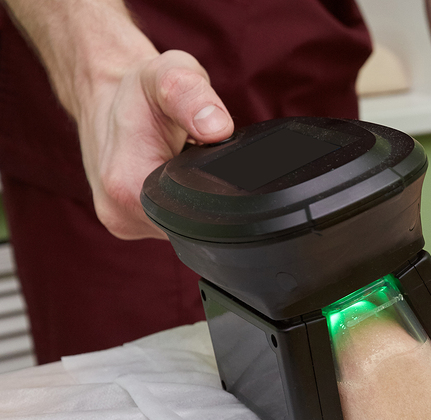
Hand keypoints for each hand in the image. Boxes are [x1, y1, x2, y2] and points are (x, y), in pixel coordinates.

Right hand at [76, 49, 232, 238]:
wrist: (102, 94)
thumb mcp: (169, 74)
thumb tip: (218, 129)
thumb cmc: (138, 88)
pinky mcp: (127, 223)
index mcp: (127, 188)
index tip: (206, 159)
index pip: (195, 217)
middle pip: (190, 224)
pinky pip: (166, 221)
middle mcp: (121, 215)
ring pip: (179, 225)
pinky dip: (176, 201)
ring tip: (177, 161)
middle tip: (191, 155)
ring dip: (189, 198)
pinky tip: (170, 177)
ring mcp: (123, 224)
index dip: (215, 191)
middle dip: (203, 194)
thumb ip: (193, 97)